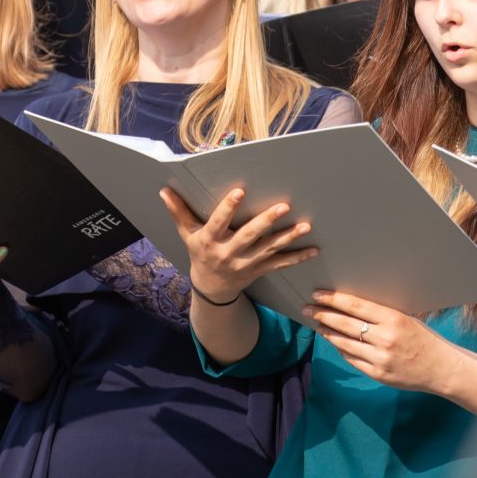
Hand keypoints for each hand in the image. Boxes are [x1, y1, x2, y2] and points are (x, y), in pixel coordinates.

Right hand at [164, 184, 315, 304]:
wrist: (211, 288)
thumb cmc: (198, 253)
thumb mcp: (186, 234)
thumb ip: (178, 212)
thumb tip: (164, 190)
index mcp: (210, 241)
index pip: (218, 222)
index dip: (228, 208)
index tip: (239, 191)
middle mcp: (229, 253)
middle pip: (249, 236)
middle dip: (267, 221)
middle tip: (284, 206)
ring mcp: (246, 263)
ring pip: (269, 249)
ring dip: (288, 238)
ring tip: (305, 226)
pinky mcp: (259, 269)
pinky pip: (280, 264)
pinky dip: (297, 258)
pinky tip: (312, 250)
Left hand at [307, 289, 456, 393]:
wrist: (442, 369)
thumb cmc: (425, 339)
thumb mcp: (407, 319)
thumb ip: (381, 314)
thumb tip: (350, 304)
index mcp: (394, 319)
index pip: (356, 306)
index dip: (333, 299)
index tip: (317, 293)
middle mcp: (385, 339)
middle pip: (345, 324)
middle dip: (323, 315)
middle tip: (308, 308)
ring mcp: (380, 359)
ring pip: (344, 343)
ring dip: (328, 333)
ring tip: (318, 324)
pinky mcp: (377, 374)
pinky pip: (352, 359)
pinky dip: (341, 349)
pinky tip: (335, 341)